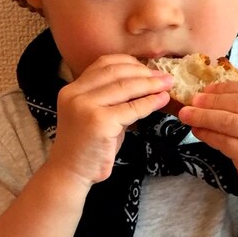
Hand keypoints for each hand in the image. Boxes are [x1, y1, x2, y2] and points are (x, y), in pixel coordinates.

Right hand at [48, 55, 173, 186]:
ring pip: (126, 87)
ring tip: (167, 85)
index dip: (129, 63)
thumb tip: (146, 83)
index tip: (148, 68)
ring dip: (150, 85)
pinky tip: (161, 100)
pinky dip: (150, 102)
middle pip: (116, 72)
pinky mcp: (100, 122)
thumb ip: (114, 99)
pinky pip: (132, 108)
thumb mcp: (97, 116)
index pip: (103, 64)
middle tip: (165, 76)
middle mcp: (76, 94)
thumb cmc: (88, 147)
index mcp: (72, 89)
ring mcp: (86, 107)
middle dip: (144, 72)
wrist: (70, 173)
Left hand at [178, 81, 237, 205]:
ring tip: (187, 115)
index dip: (225, 88)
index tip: (206, 89)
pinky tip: (198, 131)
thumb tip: (212, 95)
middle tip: (192, 101)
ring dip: (204, 117)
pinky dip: (208, 134)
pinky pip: (224, 141)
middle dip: (211, 101)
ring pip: (229, 121)